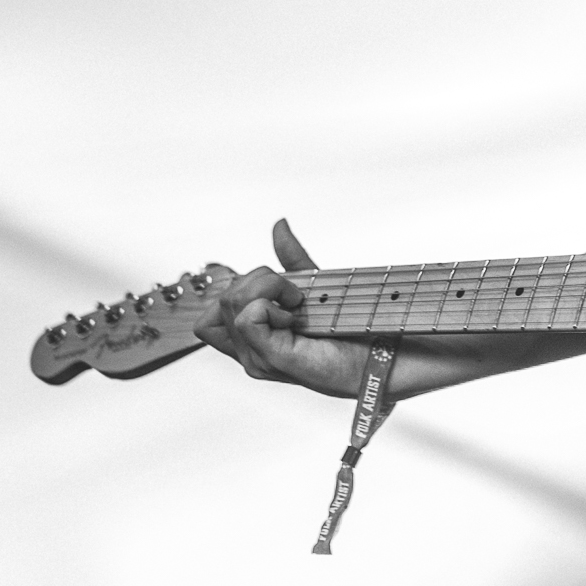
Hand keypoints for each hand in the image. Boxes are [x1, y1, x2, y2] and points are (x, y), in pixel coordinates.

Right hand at [195, 219, 376, 397]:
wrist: (378, 354)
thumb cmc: (348, 330)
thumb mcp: (314, 285)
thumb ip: (291, 258)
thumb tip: (279, 225)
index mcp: (253, 340)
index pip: (207, 320)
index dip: (231, 291)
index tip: (273, 288)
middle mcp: (249, 353)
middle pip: (222, 300)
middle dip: (259, 281)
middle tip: (295, 295)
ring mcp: (259, 359)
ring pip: (232, 303)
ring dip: (268, 289)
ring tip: (298, 303)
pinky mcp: (273, 359)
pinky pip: (247, 318)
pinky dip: (271, 304)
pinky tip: (295, 313)